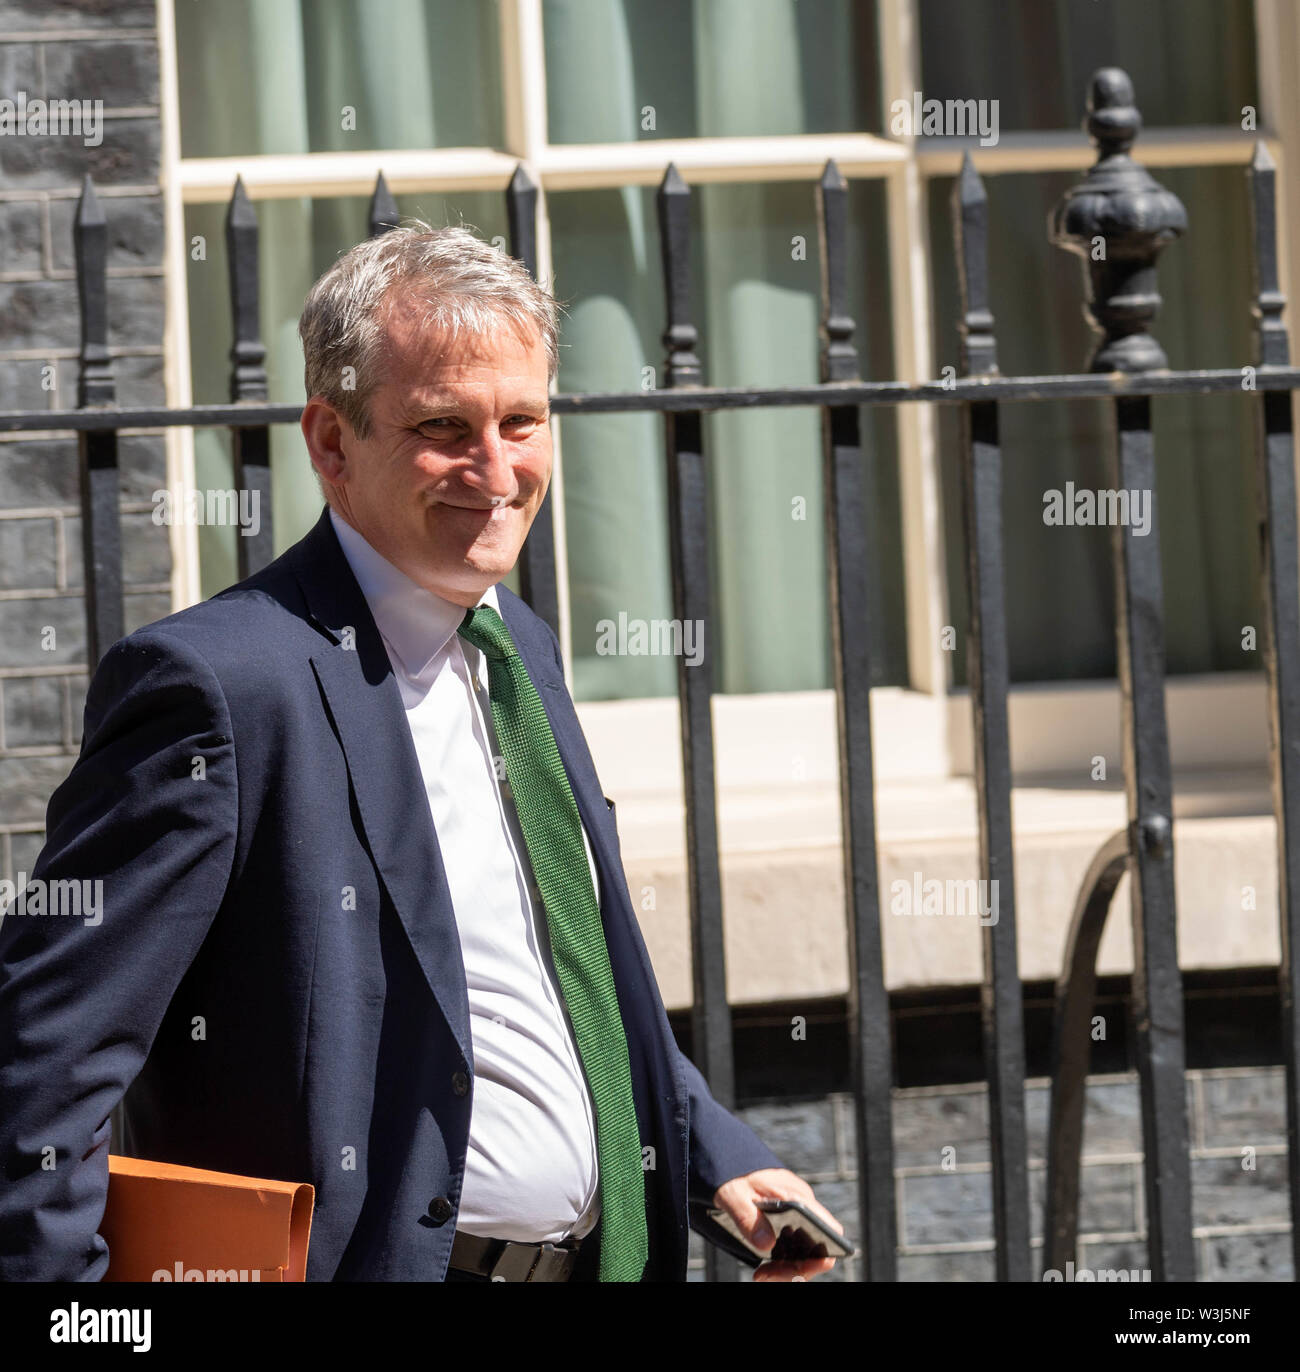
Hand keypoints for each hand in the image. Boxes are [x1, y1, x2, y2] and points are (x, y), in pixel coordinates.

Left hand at [712, 1168, 844, 1281]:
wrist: (730, 1165)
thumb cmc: (735, 1175)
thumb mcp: (734, 1194)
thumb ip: (748, 1217)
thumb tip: (766, 1245)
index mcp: (798, 1196)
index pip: (829, 1228)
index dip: (824, 1254)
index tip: (801, 1268)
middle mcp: (803, 1209)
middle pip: (817, 1250)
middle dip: (795, 1269)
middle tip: (766, 1275)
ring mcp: (796, 1220)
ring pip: (804, 1256)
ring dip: (785, 1270)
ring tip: (760, 1275)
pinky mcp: (786, 1228)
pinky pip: (792, 1253)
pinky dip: (780, 1265)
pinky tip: (762, 1270)